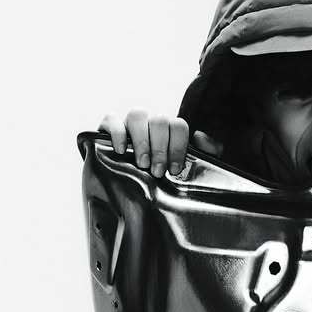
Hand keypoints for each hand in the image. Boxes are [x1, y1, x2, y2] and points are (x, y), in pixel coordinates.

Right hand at [97, 109, 223, 176]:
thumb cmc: (160, 180)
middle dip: (160, 148)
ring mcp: (129, 123)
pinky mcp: (108, 128)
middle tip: (157, 171)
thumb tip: (201, 137)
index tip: (174, 169)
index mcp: (170, 131)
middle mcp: (150, 123)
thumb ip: (204, 154)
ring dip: (142, 141)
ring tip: (142, 164)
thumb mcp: (185, 171)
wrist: (128, 196)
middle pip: (159, 120)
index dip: (178, 147)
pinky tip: (120, 150)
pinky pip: (112, 119)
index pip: (178, 125)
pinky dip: (117, 133)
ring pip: (137, 115)